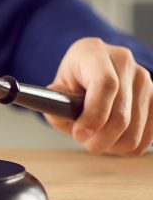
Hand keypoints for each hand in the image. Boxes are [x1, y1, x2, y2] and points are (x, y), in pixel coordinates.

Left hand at [44, 38, 152, 155]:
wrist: (92, 70)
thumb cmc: (74, 81)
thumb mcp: (57, 89)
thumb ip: (56, 106)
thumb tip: (69, 121)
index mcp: (94, 53)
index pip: (105, 85)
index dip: (94, 115)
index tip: (79, 135)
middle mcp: (124, 62)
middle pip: (121, 113)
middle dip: (101, 138)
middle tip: (86, 144)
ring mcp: (144, 80)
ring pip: (136, 130)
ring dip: (114, 145)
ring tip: (98, 142)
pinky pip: (148, 135)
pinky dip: (129, 146)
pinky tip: (113, 141)